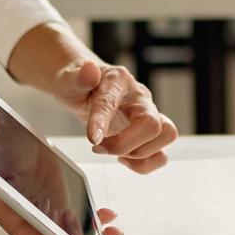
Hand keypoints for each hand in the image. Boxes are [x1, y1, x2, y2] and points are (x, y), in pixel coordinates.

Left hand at [51, 59, 177, 173]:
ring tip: (115, 153)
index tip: (92, 139)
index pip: (113, 102)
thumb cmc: (77, 85)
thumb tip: (89, 71)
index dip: (102, 121)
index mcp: (118, 81)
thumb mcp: (68, 80)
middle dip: (124, 144)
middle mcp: (139, 97)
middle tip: (98, 147)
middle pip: (152, 124)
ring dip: (139, 153)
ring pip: (166, 135)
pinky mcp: (148, 134)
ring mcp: (148, 115)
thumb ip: (77, 77)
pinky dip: (144, 164)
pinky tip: (123, 158)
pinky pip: (161, 154)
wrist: (84, 89)